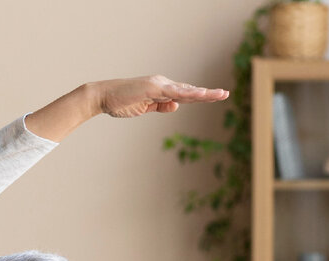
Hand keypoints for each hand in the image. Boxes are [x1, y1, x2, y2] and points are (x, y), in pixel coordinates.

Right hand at [93, 75, 228, 118]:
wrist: (103, 96)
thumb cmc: (120, 102)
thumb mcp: (144, 108)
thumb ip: (160, 107)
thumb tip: (177, 106)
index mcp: (161, 90)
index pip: (184, 94)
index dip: (199, 96)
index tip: (214, 97)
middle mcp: (162, 84)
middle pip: (189, 91)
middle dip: (207, 94)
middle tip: (225, 94)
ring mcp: (158, 85)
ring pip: (185, 90)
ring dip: (203, 93)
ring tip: (219, 94)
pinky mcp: (153, 88)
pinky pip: (173, 91)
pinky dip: (187, 93)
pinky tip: (199, 95)